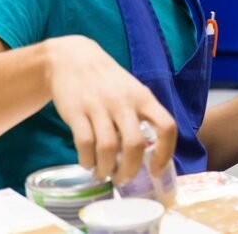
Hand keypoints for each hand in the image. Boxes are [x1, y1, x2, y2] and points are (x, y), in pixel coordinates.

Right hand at [44, 35, 175, 183]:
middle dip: (130, 169)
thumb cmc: (108, 81)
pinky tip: (88, 163)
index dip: (165, 153)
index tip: (157, 170)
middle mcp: (123, 102)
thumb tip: (149, 154)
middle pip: (135, 144)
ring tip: (103, 174)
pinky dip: (87, 160)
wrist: (72, 58)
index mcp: (143, 97)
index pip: (166, 126)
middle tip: (124, 179)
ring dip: (106, 169)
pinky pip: (84, 143)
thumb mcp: (132, 91)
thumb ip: (142, 117)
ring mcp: (98, 106)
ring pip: (107, 148)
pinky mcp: (75, 111)